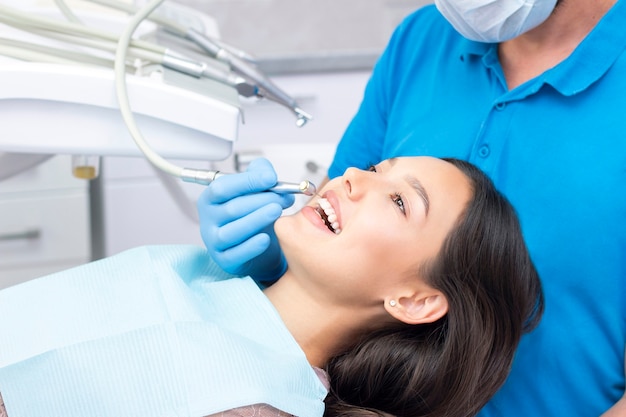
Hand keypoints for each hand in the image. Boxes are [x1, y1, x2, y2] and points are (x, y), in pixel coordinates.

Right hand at [197, 158, 294, 282]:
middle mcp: (208, 219)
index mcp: (211, 198)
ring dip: (257, 220)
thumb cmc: (253, 213)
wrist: (259, 244)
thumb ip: (260, 172)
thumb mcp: (255, 188)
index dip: (248, 181)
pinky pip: (236, 254)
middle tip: (282, 198)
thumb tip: (267, 174)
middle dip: (260, 201)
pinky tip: (266, 238)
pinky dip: (252, 246)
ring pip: (233, 231)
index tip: (271, 178)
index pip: (223, 187)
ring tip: (277, 211)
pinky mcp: (224, 260)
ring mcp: (214, 241)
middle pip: (232, 209)